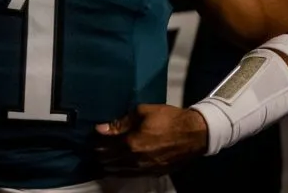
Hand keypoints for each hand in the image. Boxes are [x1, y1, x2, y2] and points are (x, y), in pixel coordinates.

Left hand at [93, 104, 207, 175]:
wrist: (194, 134)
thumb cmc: (169, 119)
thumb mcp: (143, 112)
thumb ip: (121, 122)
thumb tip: (102, 128)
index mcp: (131, 143)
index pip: (105, 146)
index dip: (96, 141)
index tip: (92, 135)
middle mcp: (135, 160)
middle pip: (109, 161)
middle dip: (99, 154)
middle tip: (94, 147)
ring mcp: (144, 169)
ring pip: (118, 171)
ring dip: (108, 164)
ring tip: (101, 158)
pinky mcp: (153, 173)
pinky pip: (131, 175)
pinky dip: (120, 171)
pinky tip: (117, 167)